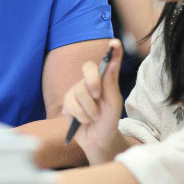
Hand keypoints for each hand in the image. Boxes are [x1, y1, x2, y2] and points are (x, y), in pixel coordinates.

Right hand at [61, 39, 126, 163]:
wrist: (99, 140)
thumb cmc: (109, 121)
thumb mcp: (114, 103)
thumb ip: (110, 83)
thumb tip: (111, 62)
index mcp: (105, 80)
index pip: (107, 61)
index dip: (111, 51)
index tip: (115, 43)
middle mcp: (90, 82)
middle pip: (88, 69)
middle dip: (93, 82)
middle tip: (98, 96)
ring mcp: (77, 91)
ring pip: (80, 91)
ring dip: (90, 110)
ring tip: (94, 117)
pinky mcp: (68, 103)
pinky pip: (72, 105)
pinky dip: (82, 116)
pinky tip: (84, 120)